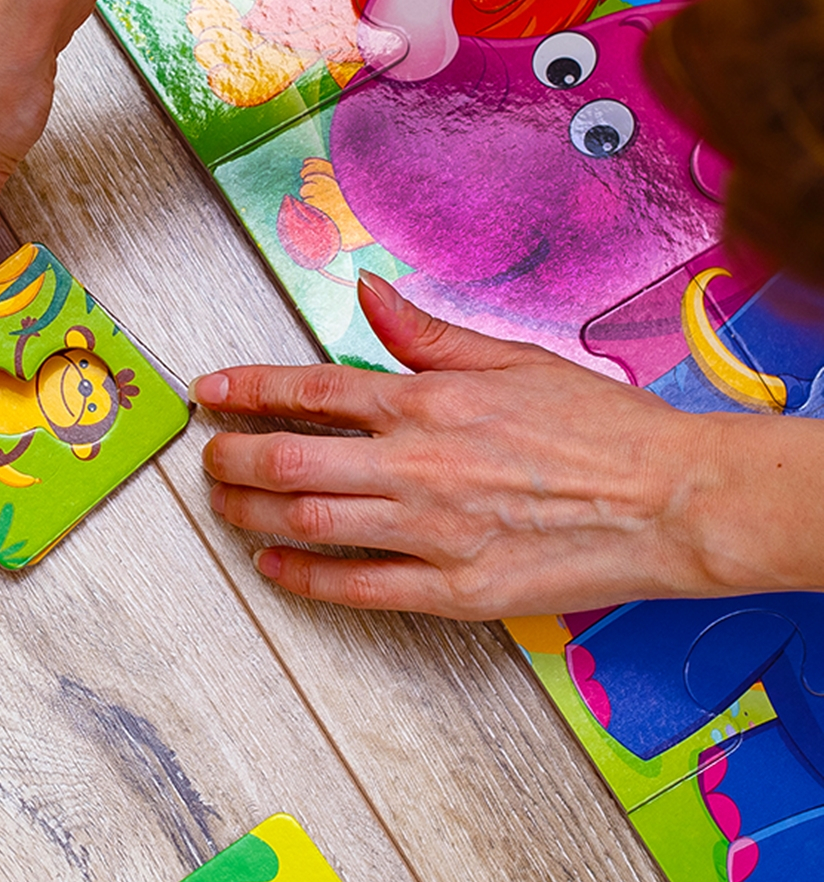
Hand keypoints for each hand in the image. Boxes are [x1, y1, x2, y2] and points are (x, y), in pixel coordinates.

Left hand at [196, 272, 795, 620]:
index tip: (210, 393)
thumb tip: (368, 292)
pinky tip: (273, 562)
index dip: (246, 390)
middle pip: (288, 459)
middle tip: (208, 458)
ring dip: (249, 512)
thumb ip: (427, 333)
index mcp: (431, 401)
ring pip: (307, 520)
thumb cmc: (604, 430)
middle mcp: (419, 464)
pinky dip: (302, 575)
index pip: (310, 389)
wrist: (674, 501)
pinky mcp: (454, 590)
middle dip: (230, 457)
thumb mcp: (513, 359)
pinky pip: (356, 586)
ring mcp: (432, 531)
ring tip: (224, 505)